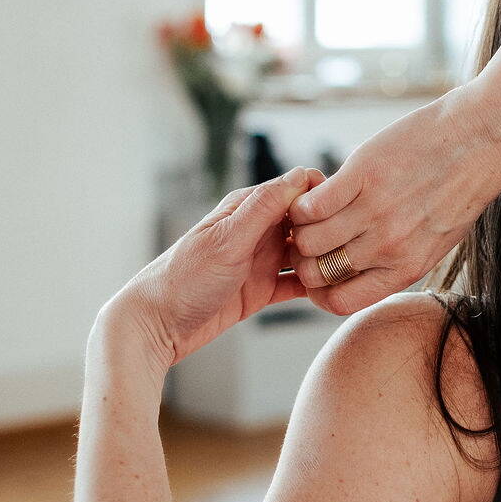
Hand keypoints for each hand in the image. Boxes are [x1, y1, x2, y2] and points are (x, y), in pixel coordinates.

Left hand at [109, 167, 323, 365]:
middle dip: (329, 232)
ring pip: (307, 253)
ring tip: (342, 272)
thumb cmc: (183, 278)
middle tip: (344, 251)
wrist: (156, 326)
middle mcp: (256, 230)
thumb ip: (264, 208)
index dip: (323, 199)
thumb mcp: (228, 239)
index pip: (298, 188)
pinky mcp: (261, 290)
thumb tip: (302, 175)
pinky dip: (315, 287)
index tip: (339, 217)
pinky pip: (298, 284)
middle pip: (308, 221)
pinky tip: (331, 292)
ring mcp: (260, 260)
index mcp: (247, 207)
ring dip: (324, 260)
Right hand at [286, 85, 500, 314]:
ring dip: (299, 226)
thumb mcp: (437, 238)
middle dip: (302, 257)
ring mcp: (375, 211)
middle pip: (316, 271)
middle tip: (306, 234)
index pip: (340, 302)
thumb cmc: (462, 185)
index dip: (317, 291)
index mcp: (407, 268)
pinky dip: (305, 199)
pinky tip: (317, 188)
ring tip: (311, 209)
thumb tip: (359, 265)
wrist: (484, 137)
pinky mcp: (363, 175)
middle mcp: (389, 247)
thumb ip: (399, 257)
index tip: (317, 269)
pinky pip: (312, 204)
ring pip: (307, 238)